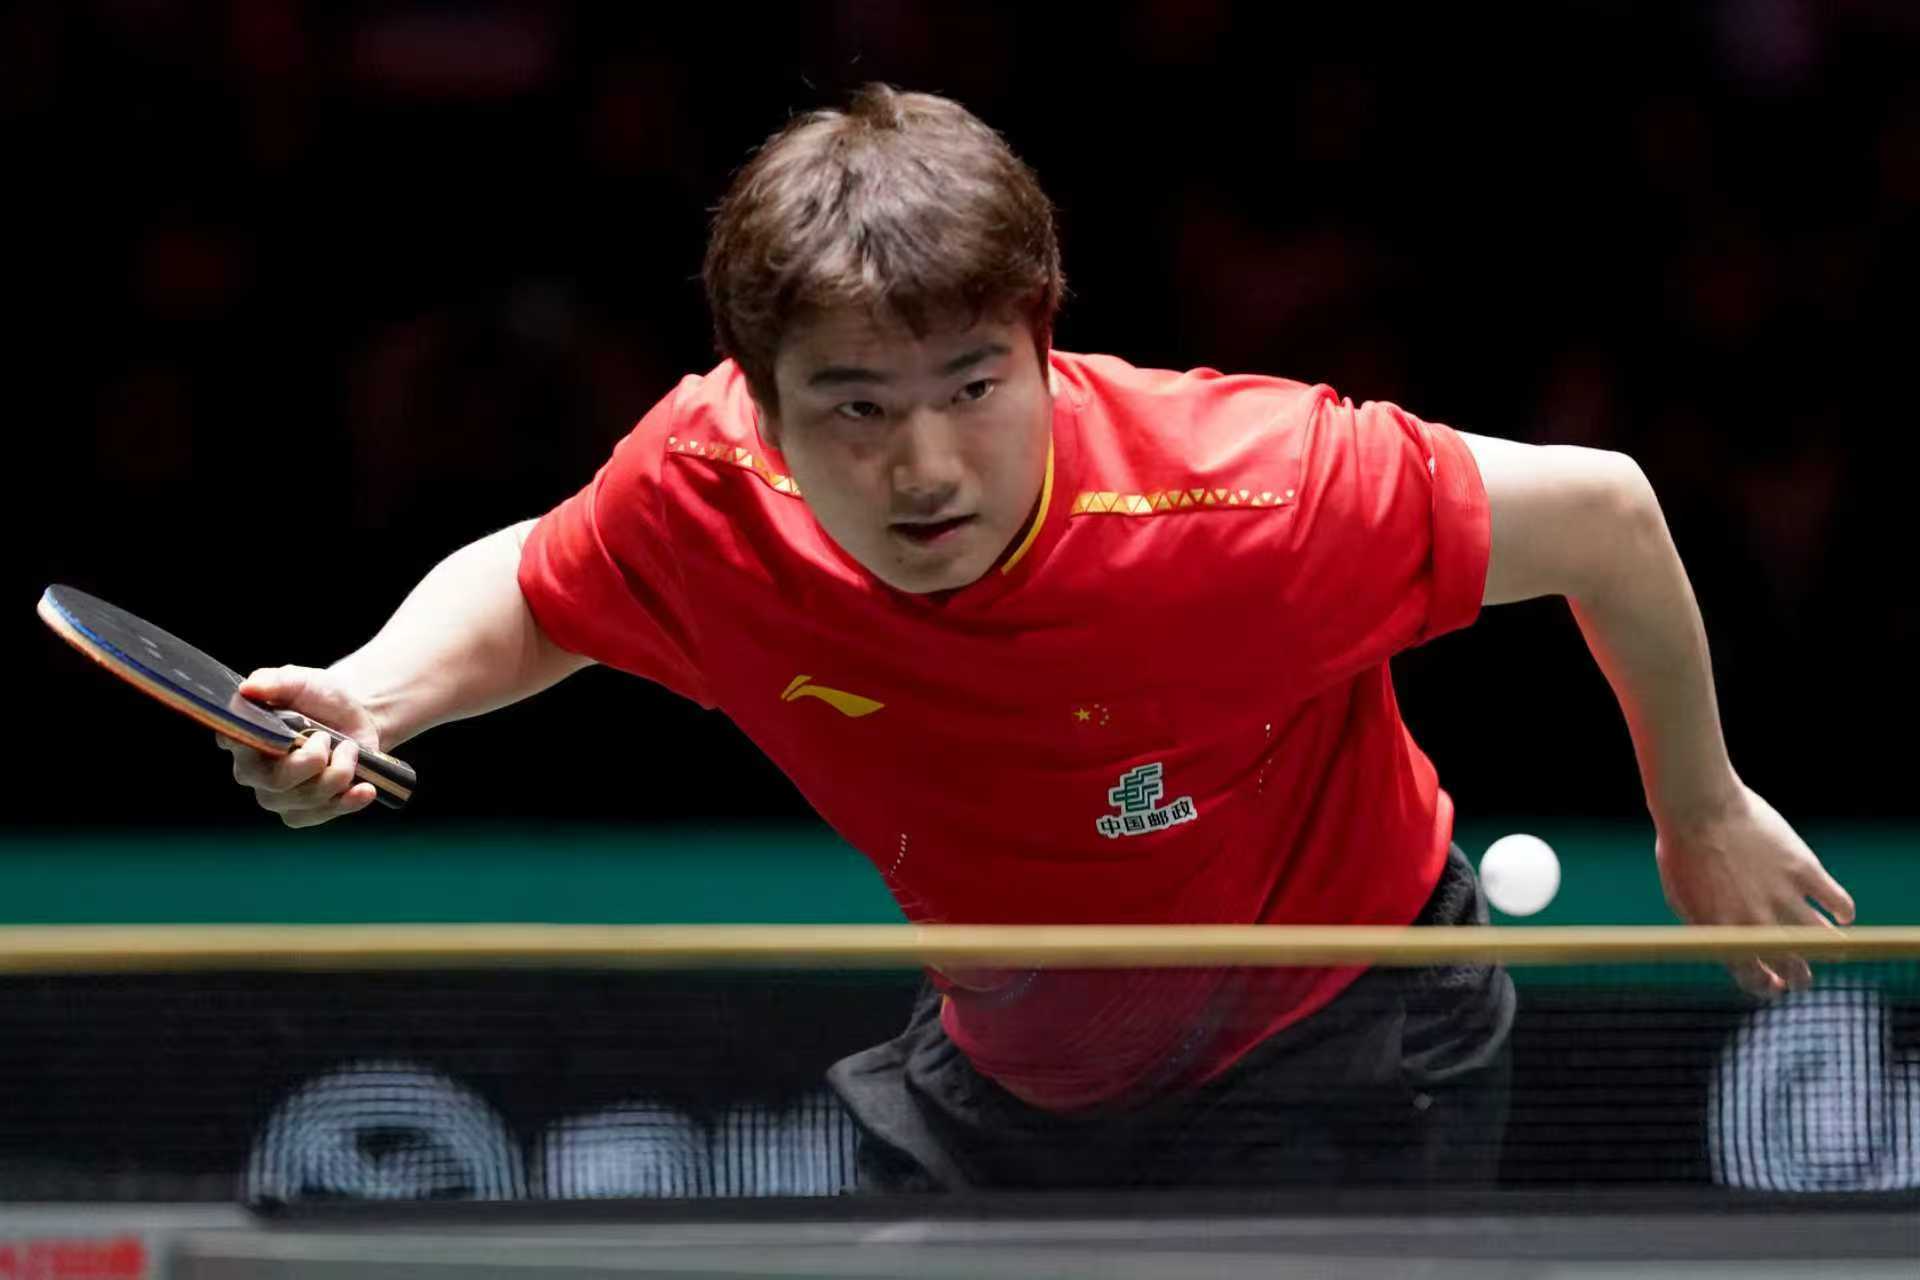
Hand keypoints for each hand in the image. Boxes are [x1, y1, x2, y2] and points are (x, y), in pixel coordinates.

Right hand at [217, 666, 384, 827]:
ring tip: (349, 749)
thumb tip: (247, 688)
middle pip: (278, 782)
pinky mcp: (304, 812)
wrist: (355, 717)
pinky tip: (364, 789)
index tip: (277, 739)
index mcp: (245, 737)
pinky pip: (324, 813)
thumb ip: (274, 682)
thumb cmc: (320, 697)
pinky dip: (349, 800)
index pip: (234, 742)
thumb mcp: (300, 681)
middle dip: (313, 760)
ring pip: (308, 799)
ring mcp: (278, 796)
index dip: (251, 744)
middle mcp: (254, 772)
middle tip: (326, 738)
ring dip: (339, 771)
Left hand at [1655, 784, 1854, 996]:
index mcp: (1724, 934)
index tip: (1775, 984)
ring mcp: (1784, 897)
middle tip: (1802, 974)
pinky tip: (1842, 915)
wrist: (1698, 808)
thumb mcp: (1682, 899)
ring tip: (1833, 949)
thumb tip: (1723, 949)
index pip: (1754, 978)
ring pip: (1824, 941)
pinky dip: (1845, 912)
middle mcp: (1758, 924)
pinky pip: (1839, 902)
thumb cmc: (1682, 850)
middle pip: (1794, 966)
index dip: (1766, 985)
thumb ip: (1706, 929)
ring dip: (1831, 950)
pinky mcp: (1803, 870)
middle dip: (1800, 976)